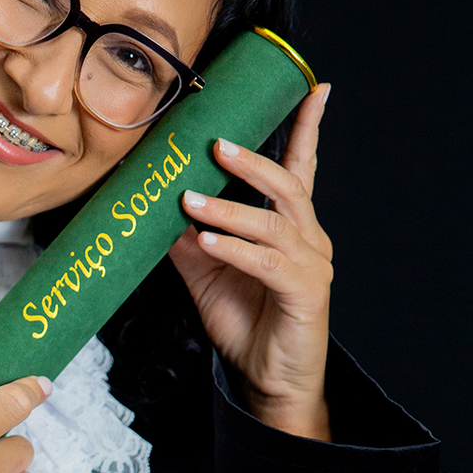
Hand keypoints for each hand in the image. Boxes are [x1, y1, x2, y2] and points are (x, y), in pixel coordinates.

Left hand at [169, 83, 333, 439]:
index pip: (300, 169)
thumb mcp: (208, 273)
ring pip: (274, 223)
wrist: (269, 383)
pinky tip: (208, 240)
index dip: (307, 129)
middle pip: (288, 185)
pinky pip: (268, 263)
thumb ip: (191, 237)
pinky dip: (236, 248)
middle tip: (215, 143)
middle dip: (251, 162)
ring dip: (230, 207)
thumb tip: (157, 204)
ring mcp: (311, 266)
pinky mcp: (304, 295)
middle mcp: (309, 239)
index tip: (315, 89)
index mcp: (292, 228)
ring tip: (190, 199)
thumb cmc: (247, 323)